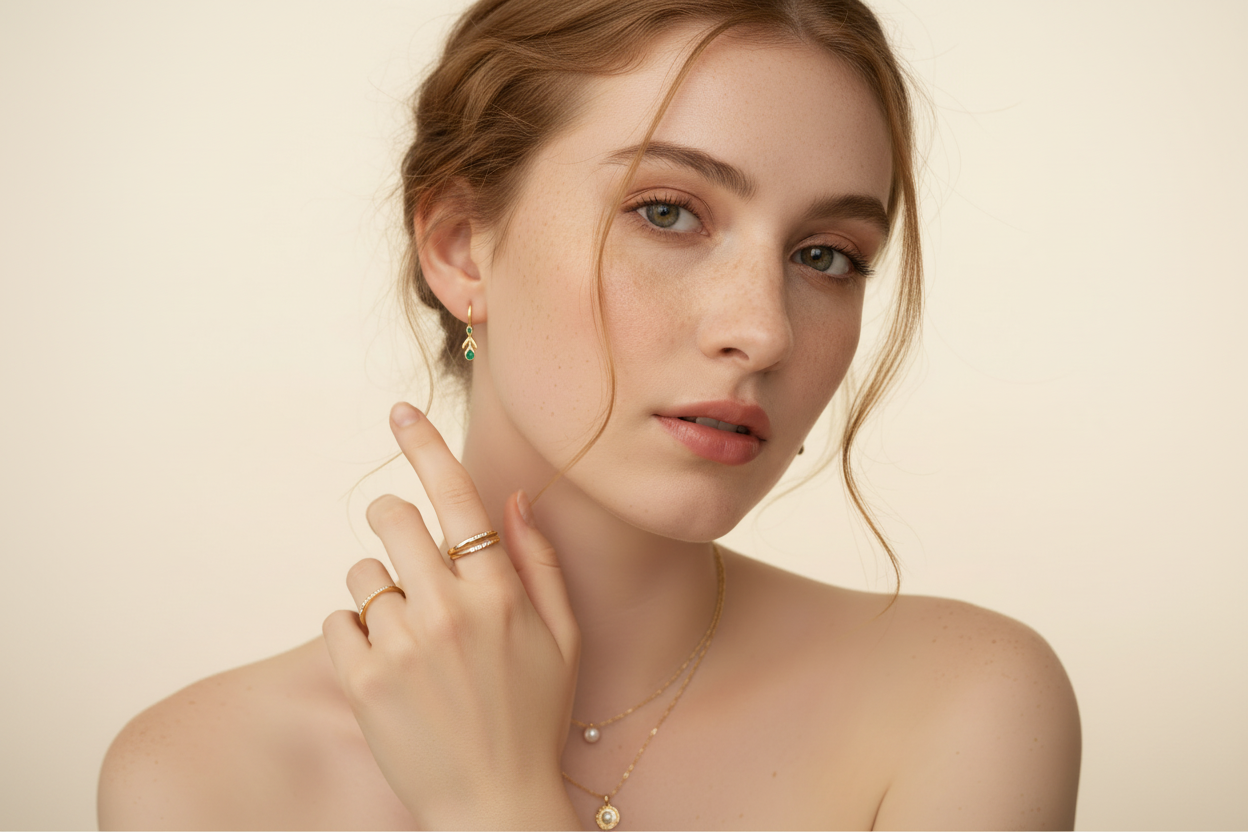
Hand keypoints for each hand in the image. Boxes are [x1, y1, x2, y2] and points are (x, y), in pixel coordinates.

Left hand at [323, 402, 580, 829]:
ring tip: (410, 641)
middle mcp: (448, 609)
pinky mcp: (361, 681)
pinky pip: (337, 622)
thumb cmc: (533, 716)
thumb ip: (537, 562)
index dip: (425, 447)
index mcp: (499, 593)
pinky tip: (388, 669)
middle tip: (406, 554)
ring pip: (362, 575)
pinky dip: (355, 636)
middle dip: (393, 523)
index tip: (400, 412)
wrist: (493, 803)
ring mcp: (401, 646)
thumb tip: (512, 498)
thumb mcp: (562, 637)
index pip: (455, 497)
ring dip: (380, 593)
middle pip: (391, 519)